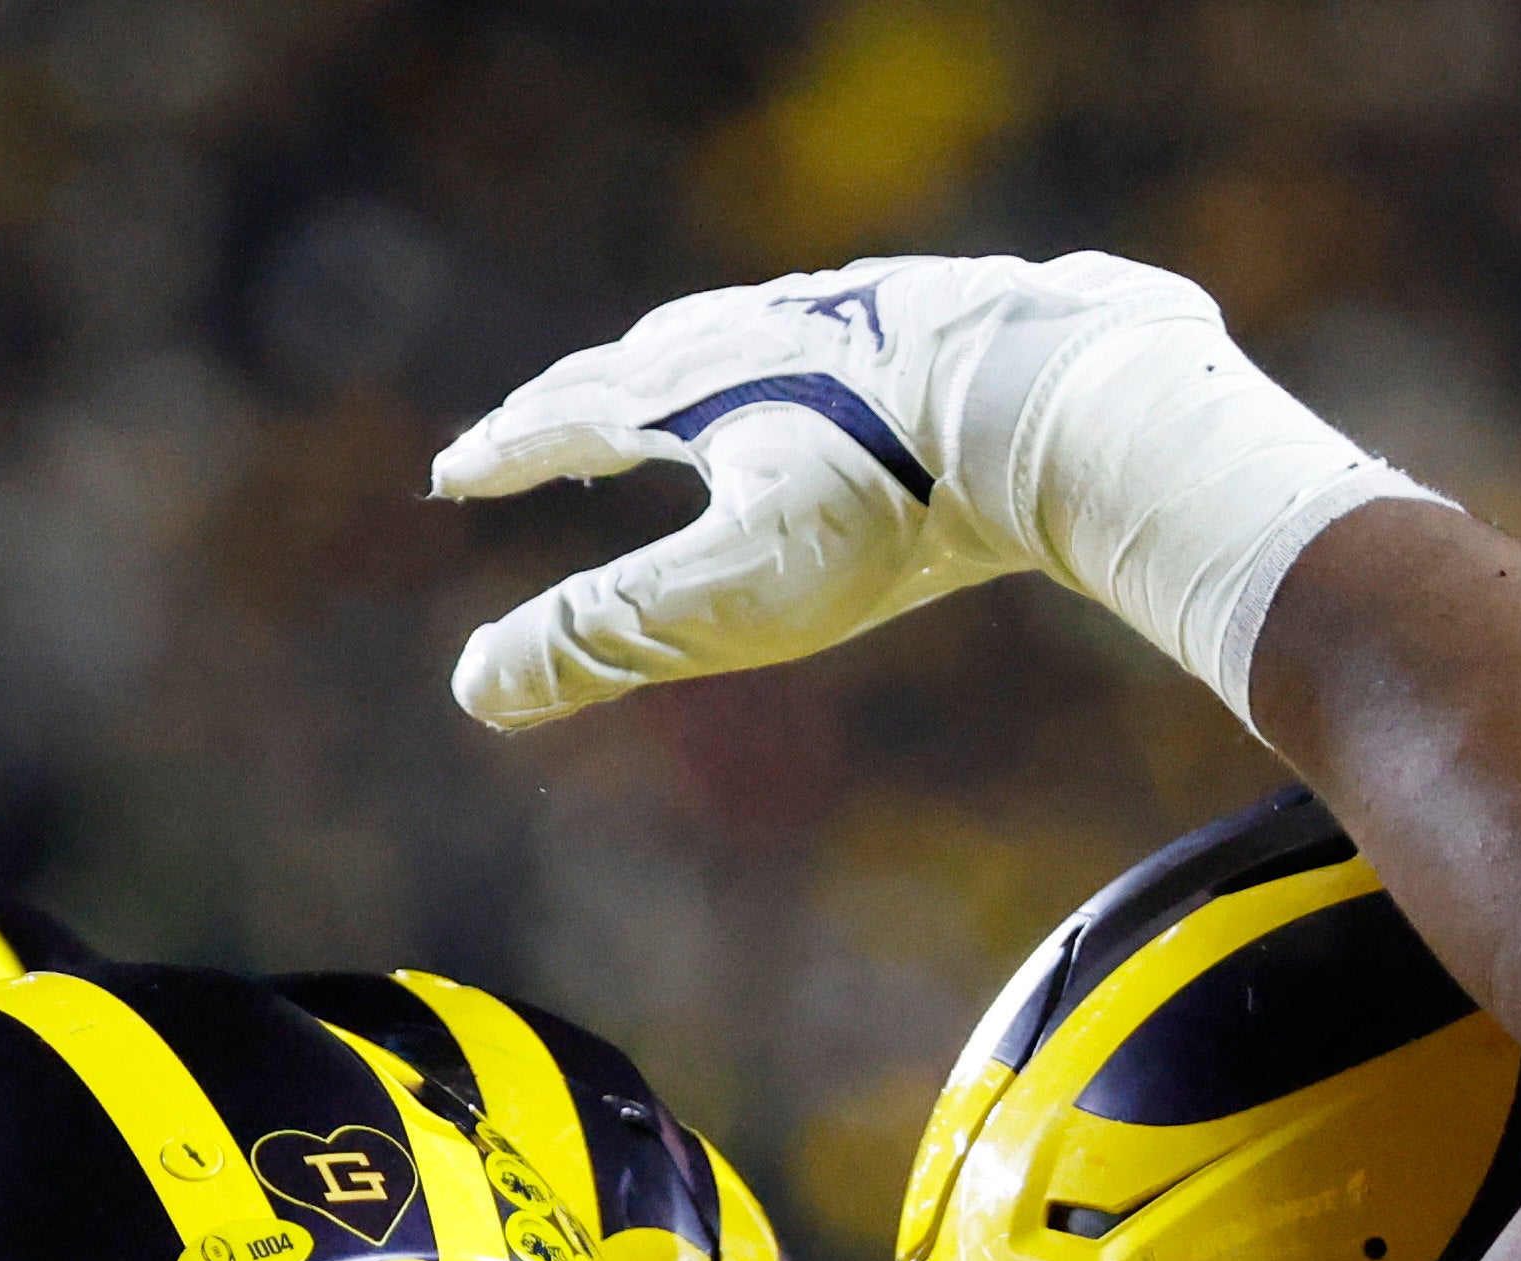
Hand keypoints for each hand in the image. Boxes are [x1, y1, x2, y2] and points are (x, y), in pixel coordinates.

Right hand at [435, 256, 1418, 733]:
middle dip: (582, 397)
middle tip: (545, 419)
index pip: (569, 417)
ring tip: (677, 381)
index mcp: (693, 386)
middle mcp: (763, 328)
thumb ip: (604, 639)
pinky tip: (842, 370)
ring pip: (745, 331)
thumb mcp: (732, 594)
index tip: (456, 473)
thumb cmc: (896, 507)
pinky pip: (846, 326)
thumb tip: (473, 690)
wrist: (1064, 406)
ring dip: (690, 362)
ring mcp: (857, 310)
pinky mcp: (947, 310)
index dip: (507, 451)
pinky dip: (805, 352)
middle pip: (643, 358)